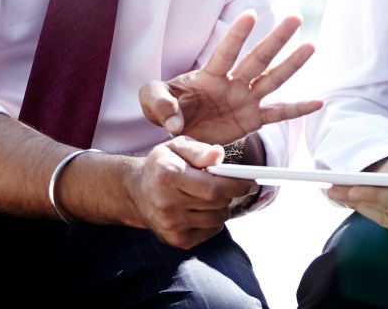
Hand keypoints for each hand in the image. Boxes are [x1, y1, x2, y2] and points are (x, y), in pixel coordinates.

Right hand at [129, 137, 258, 248]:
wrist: (135, 193)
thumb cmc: (163, 164)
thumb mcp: (177, 146)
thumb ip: (199, 150)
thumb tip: (219, 155)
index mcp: (168, 175)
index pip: (213, 188)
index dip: (237, 186)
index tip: (251, 181)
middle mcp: (167, 204)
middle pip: (218, 205)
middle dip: (230, 194)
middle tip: (229, 185)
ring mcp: (171, 226)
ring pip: (217, 219)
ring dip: (222, 207)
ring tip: (210, 196)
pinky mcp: (176, 240)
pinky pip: (210, 232)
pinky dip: (213, 221)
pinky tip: (200, 209)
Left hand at [139, 11, 321, 145]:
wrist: (177, 134)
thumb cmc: (167, 110)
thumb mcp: (150, 101)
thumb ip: (158, 104)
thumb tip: (173, 122)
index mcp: (210, 75)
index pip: (226, 52)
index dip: (237, 35)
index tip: (250, 15)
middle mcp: (233, 83)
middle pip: (258, 58)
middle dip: (276, 39)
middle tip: (295, 17)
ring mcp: (245, 100)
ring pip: (273, 80)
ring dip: (291, 64)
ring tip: (311, 46)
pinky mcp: (252, 120)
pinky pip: (278, 114)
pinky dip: (297, 110)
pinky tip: (318, 103)